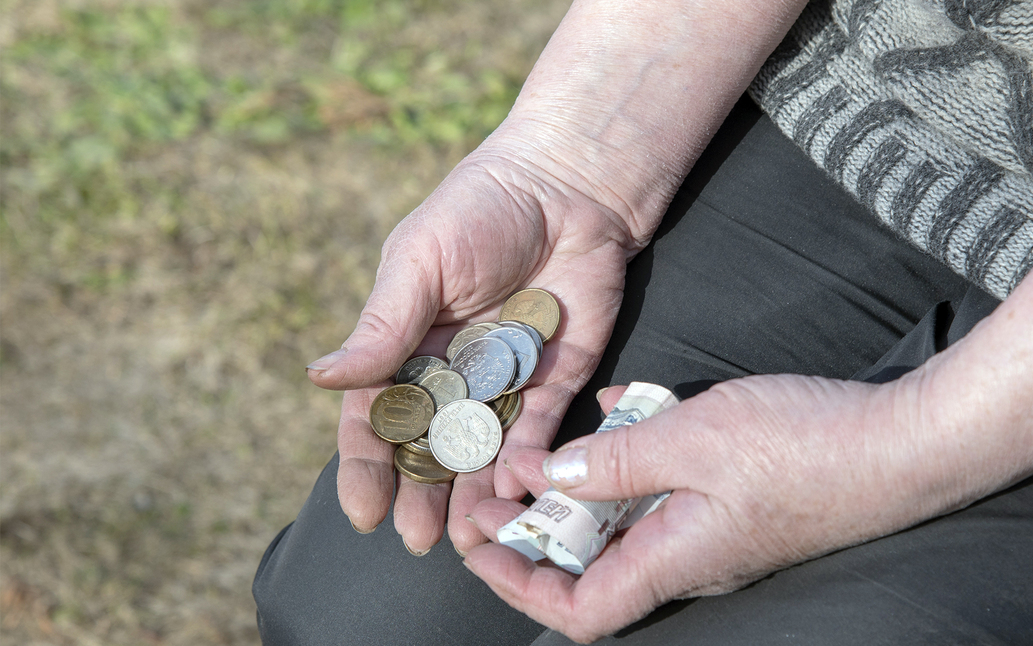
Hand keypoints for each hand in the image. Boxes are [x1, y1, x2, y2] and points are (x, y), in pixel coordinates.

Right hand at [306, 135, 641, 551]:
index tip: (363, 508)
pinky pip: (537, 433)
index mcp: (409, 343)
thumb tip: (320, 378)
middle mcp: (455, 371)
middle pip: (430, 446)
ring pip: (482, 451)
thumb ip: (381, 326)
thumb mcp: (420, 263)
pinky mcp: (556, 380)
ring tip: (461, 540)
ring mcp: (506, 380)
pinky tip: (508, 495)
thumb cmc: (481, 210)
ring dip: (469, 495)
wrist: (570, 186)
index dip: (368, 464)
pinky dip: (522, 464)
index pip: (380, 415)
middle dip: (419, 493)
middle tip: (415, 538)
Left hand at [464, 264, 1032, 641]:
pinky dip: (634, 459)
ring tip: (554, 445)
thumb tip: (551, 477)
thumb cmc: (806, 446)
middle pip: (595, 567)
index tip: (479, 544)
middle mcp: (691, 556)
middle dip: (540, 532)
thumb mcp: (695, 438)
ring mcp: (716, 530)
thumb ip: (616, 460)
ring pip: (628, 523)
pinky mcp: (737, 500)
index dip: (518, 585)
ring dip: (587, 489)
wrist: (904, 443)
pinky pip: (666, 489)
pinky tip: (622, 412)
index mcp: (675, 560)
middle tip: (503, 485)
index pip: (578, 609)